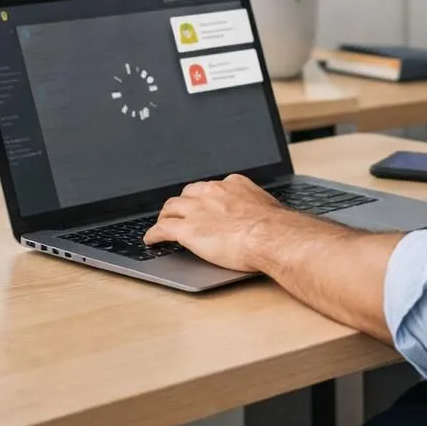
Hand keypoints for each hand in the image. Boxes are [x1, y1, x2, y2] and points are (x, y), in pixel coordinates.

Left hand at [144, 174, 291, 271]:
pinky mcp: (187, 230)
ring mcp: (197, 211)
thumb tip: (265, 219)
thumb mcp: (268, 208)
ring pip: (171, 208)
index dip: (204, 198)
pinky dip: (154, 234)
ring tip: (164, 224)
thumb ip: (258, 209)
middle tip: (182, 214)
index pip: (210, 188)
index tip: (204, 204)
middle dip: (183, 204)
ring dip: (166, 217)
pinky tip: (151, 239)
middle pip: (187, 194)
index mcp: (232, 186)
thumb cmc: (275, 227)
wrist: (269, 236)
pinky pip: (163, 229)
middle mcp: (212, 193)